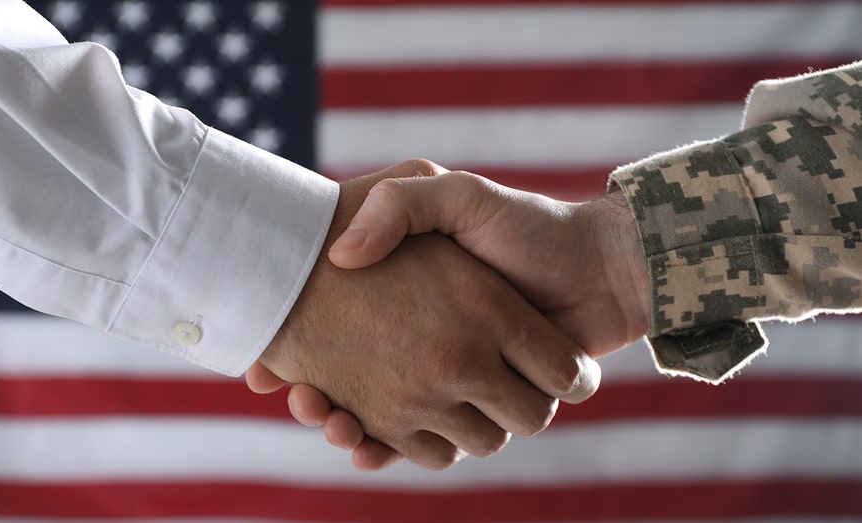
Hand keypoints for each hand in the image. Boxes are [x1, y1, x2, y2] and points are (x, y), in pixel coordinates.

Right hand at [254, 161, 600, 470]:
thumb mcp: (456, 195)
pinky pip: (425, 445)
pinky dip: (390, 450)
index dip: (296, 356)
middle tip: (297, 396)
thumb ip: (401, 203)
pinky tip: (360, 442)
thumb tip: (341, 255)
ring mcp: (449, 382)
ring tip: (326, 414)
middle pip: (348, 387)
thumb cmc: (526, 227)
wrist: (598, 268)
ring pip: (382, 420)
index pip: (334, 337)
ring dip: (349, 426)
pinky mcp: (476, 410)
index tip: (267, 368)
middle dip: (319, 401)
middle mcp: (424, 346)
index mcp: (415, 303)